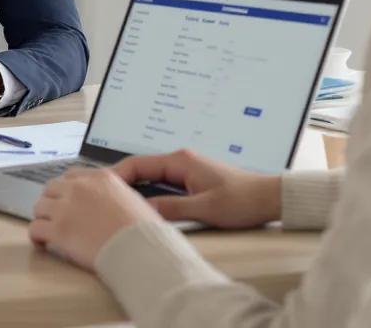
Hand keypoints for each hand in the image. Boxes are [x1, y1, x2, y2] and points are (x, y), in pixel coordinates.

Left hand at [28, 168, 157, 272]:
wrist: (139, 250)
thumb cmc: (145, 231)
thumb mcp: (135, 200)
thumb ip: (117, 195)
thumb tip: (112, 203)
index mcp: (101, 178)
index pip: (72, 175)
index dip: (68, 189)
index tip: (70, 202)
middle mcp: (79, 187)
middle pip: (51, 188)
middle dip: (52, 202)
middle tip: (58, 217)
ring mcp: (66, 207)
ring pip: (39, 207)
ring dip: (44, 218)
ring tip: (49, 231)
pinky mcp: (57, 229)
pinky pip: (35, 228)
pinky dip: (37, 237)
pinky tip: (43, 245)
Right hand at [109, 149, 282, 228]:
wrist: (270, 198)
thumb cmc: (242, 200)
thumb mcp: (204, 208)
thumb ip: (171, 208)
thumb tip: (139, 210)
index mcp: (180, 161)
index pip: (137, 164)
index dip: (115, 176)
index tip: (100, 190)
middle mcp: (180, 160)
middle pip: (140, 169)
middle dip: (121, 182)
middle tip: (103, 200)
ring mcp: (186, 169)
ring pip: (151, 177)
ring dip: (135, 188)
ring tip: (117, 205)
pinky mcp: (192, 180)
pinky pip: (162, 183)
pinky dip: (149, 193)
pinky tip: (143, 207)